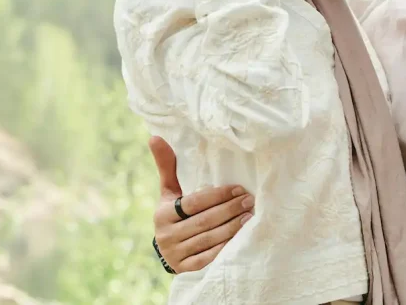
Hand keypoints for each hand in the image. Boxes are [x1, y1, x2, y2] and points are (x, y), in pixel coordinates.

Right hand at [149, 136, 253, 272]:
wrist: (169, 250)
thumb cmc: (174, 212)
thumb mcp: (169, 192)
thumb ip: (167, 166)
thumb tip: (155, 136)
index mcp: (162, 214)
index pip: (194, 203)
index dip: (217, 196)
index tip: (238, 189)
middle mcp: (167, 236)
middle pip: (204, 221)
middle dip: (229, 210)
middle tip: (250, 201)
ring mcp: (176, 254)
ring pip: (209, 239)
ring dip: (232, 228)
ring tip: (249, 217)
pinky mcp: (186, 269)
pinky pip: (209, 258)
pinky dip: (225, 248)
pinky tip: (240, 238)